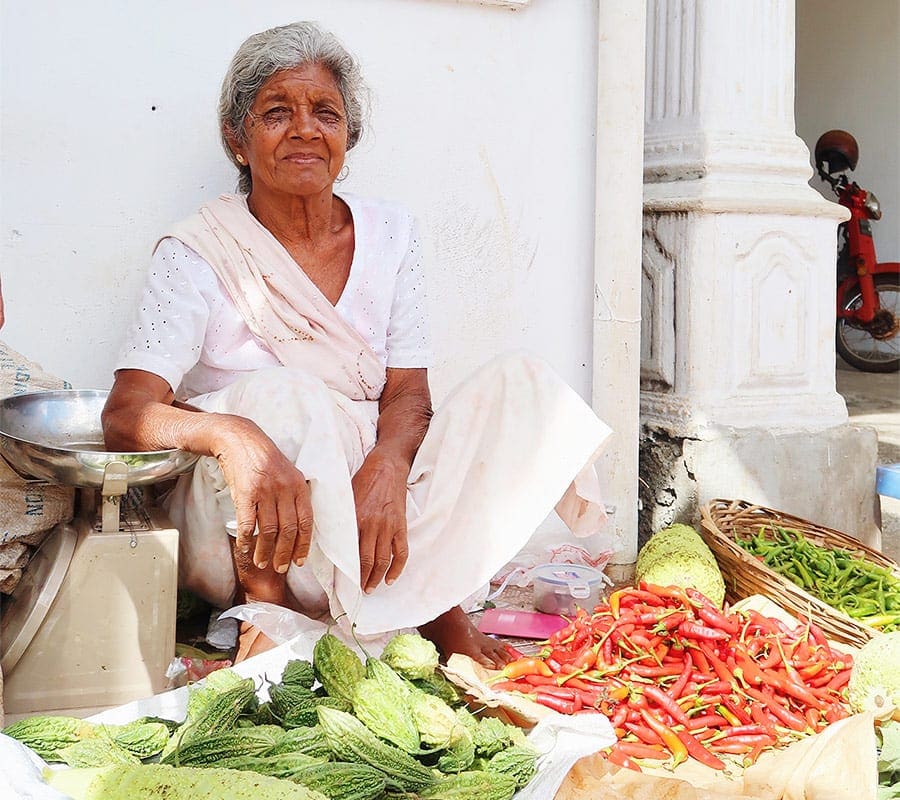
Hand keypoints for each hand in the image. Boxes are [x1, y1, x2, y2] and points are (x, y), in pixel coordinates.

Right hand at [214, 416, 312, 573]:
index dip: (304, 544)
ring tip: (262, 562)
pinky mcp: (246, 492)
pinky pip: (247, 523)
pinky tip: (245, 548)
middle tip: (280, 568)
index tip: (300, 561)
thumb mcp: (287, 472)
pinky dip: (246, 539)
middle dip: (284, 553)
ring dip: (265, 551)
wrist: (239, 438)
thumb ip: (294, 495)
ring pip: (268, 530)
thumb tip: (299, 524)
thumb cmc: (263, 458)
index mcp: (298, 485)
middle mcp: (285, 488)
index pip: (306, 521)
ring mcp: (265, 490)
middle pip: (288, 530)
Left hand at [352, 447, 409, 592]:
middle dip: (362, 579)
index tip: (340, 582)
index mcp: (355, 518)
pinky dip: (397, 568)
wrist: (387, 466)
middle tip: (357, 591)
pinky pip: (401, 551)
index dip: (346, 570)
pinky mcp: (401, 525)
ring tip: (371, 588)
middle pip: (367, 560)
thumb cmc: (363, 480)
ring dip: (377, 577)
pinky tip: (391, 579)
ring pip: (384, 560)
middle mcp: (372, 524)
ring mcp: (389, 526)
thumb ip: (340, 518)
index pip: (349, 551)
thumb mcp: (346, 497)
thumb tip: (329, 538)